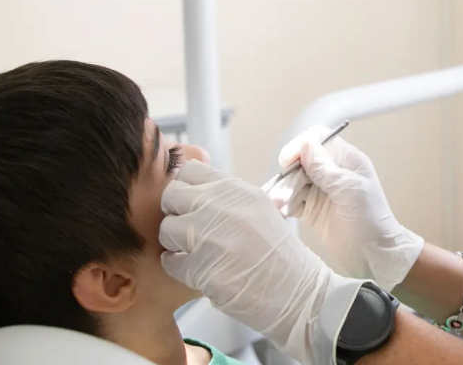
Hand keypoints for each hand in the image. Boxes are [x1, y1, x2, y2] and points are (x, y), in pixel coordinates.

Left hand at [160, 160, 363, 364]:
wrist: (296, 292)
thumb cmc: (277, 254)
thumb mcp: (258, 209)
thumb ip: (226, 197)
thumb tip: (192, 189)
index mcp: (236, 189)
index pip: (190, 171)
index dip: (185, 189)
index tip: (192, 206)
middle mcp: (222, 206)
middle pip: (171, 195)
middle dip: (175, 214)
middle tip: (188, 231)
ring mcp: (211, 236)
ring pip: (166, 229)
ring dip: (175, 244)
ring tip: (195, 253)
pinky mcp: (202, 268)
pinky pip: (170, 262)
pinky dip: (179, 269)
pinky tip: (199, 272)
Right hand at [279, 126, 424, 290]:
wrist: (374, 255)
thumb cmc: (371, 219)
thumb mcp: (350, 190)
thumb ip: (325, 169)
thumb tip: (305, 145)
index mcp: (346, 160)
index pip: (318, 141)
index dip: (301, 146)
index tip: (288, 159)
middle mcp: (332, 172)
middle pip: (301, 162)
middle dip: (290, 176)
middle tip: (282, 194)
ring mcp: (321, 191)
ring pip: (294, 182)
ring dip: (285, 192)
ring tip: (280, 205)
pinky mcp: (312, 210)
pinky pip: (293, 201)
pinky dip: (285, 205)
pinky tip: (282, 212)